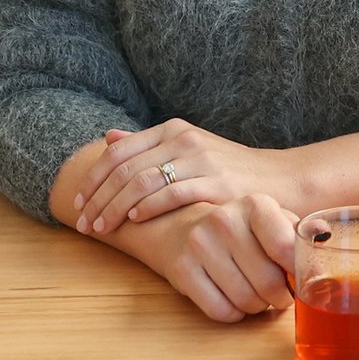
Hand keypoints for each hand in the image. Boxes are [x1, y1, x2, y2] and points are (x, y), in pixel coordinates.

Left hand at [73, 119, 295, 234]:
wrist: (280, 180)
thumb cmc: (229, 171)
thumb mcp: (187, 149)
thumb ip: (148, 145)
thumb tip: (109, 137)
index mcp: (171, 130)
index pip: (117, 152)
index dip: (92, 179)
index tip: (77, 205)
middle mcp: (183, 139)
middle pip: (124, 169)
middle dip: (97, 199)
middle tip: (83, 225)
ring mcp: (200, 160)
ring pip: (141, 182)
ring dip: (114, 209)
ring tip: (101, 230)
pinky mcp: (216, 183)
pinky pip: (171, 194)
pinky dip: (148, 207)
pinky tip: (134, 220)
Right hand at [135, 195, 299, 322]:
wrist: (178, 226)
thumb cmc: (237, 228)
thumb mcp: (268, 219)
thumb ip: (297, 230)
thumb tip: (323, 236)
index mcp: (254, 205)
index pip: (286, 247)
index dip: (298, 273)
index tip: (300, 280)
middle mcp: (225, 220)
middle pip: (268, 282)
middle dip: (279, 297)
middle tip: (279, 295)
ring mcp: (200, 244)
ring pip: (245, 300)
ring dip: (257, 307)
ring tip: (256, 295)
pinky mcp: (182, 269)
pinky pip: (220, 311)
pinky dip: (233, 313)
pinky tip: (232, 299)